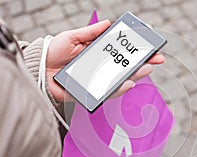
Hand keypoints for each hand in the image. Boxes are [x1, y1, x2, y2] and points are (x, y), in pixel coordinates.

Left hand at [46, 20, 164, 101]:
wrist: (40, 70)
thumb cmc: (55, 52)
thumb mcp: (72, 37)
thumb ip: (91, 33)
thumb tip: (109, 24)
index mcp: (98, 53)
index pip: (121, 51)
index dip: (136, 48)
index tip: (149, 42)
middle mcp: (101, 68)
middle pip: (126, 66)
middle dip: (143, 62)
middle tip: (157, 58)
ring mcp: (98, 80)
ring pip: (122, 80)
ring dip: (136, 74)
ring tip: (147, 68)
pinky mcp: (92, 92)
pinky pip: (109, 92)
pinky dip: (120, 88)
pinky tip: (129, 82)